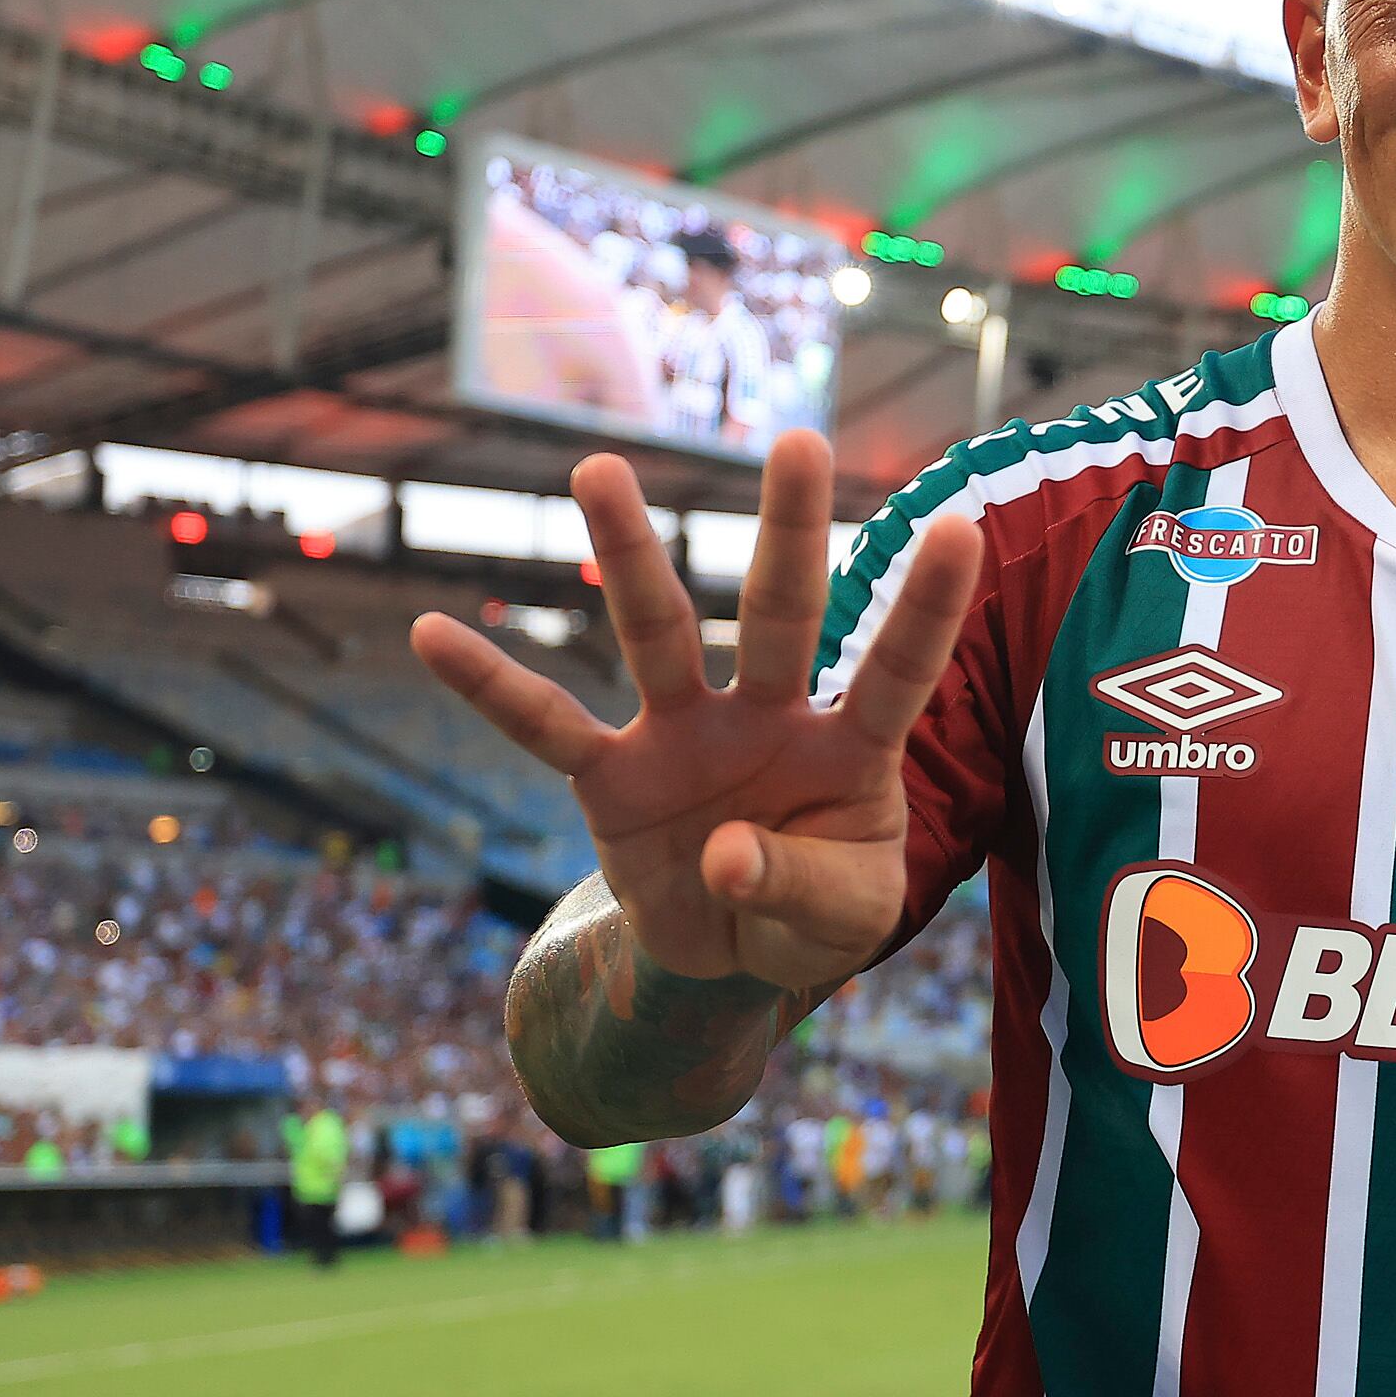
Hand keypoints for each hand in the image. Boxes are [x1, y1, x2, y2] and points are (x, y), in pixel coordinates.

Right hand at [407, 431, 983, 990]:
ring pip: (657, 632)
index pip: (895, 669)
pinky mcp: (612, 779)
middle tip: (800, 442)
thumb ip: (799, 886)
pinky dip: (490, 687)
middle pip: (779, 612)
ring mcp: (683, 735)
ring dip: (630, 556)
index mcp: (848, 745)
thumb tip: (726, 857)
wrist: (734, 954)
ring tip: (600, 469)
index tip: (964, 528)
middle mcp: (766, 716)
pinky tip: (431, 633)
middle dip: (789, 531)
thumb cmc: (811, 912)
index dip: (926, 608)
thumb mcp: (841, 921)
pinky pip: (546, 727)